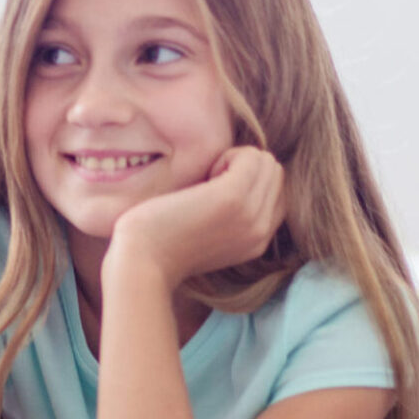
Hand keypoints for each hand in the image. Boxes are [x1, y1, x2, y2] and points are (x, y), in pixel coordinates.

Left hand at [106, 146, 284, 287]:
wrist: (141, 262)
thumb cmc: (161, 242)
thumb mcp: (209, 232)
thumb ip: (233, 215)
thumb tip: (237, 174)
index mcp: (258, 241)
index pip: (277, 193)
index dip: (249, 181)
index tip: (214, 192)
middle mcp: (262, 232)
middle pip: (275, 173)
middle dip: (245, 167)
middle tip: (208, 183)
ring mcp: (251, 216)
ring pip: (267, 162)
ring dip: (237, 160)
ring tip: (207, 180)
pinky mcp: (234, 198)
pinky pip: (252, 157)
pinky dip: (228, 155)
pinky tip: (204, 176)